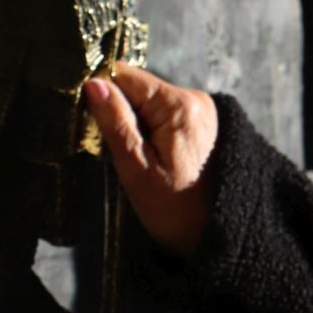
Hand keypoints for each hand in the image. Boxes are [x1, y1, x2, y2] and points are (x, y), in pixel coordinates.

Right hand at [82, 63, 218, 257]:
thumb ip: (115, 123)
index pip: (125, 75)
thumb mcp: (137, 170)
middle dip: (118, 113)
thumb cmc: (178, 212)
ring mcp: (202, 111)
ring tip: (135, 160)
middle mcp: (195, 99)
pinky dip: (151, 133)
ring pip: (149, 104)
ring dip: (134, 125)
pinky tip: (152, 160)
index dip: (100, 93)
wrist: (224, 237)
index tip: (88, 121)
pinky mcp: (203, 125)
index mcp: (178, 105)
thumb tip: (93, 84)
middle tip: (113, 151)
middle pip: (137, 88)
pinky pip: (164, 117)